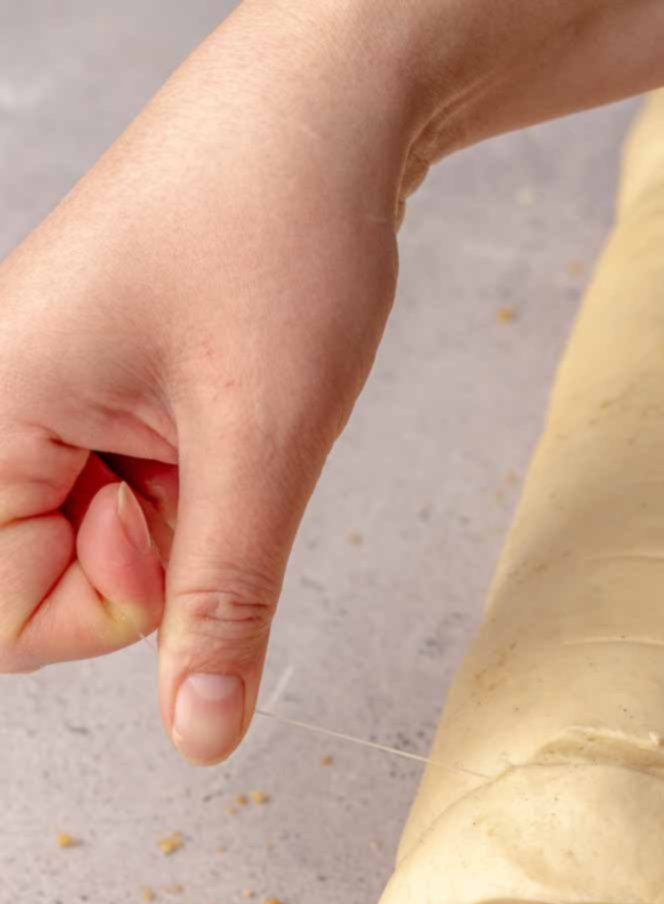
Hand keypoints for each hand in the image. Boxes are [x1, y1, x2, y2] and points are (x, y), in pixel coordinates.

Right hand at [0, 0, 414, 759]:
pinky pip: (127, 496)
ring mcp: (49, 398)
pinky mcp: (100, 394)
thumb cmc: (281, 232)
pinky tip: (225, 415)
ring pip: (94, 548)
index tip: (170, 538)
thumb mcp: (263, 444)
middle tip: (208, 475)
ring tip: (225, 424)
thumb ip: (221, 603)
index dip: (100, 614)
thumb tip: (201, 736)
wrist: (331, 108)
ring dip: (178, 528)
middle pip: (37, 586)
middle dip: (142, 573)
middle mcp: (1, 403)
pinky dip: (189, 490)